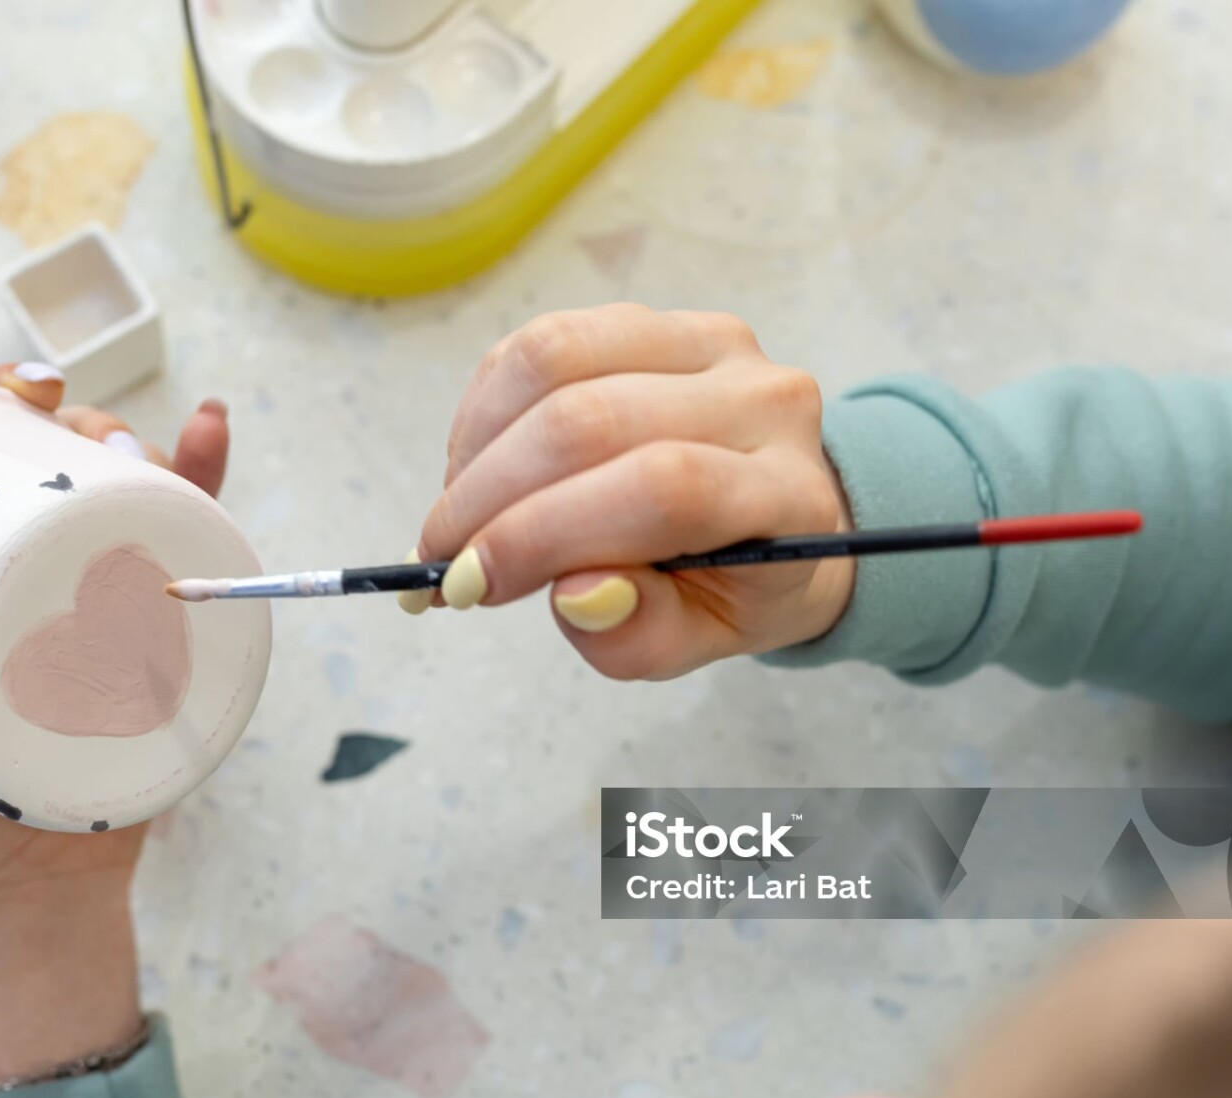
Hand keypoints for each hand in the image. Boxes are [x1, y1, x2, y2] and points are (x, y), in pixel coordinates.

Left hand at [0, 365, 229, 1080]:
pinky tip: (208, 423)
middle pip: (56, 456)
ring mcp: (98, 591)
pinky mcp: (162, 626)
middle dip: (70, 415)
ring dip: (134, 439)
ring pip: (125, 486)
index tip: (9, 394)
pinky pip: (192, 538)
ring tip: (132, 452)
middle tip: (74, 429)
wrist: (22, 882)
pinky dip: (205, 471)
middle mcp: (26, 566)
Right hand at [412, 304, 853, 680]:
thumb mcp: (693, 643)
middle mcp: (763, 401)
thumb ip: (639, 634)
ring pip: (557, 362)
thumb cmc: (728, 587)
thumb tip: (577, 594)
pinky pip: (543, 341)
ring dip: (478, 445)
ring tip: (458, 511)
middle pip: (594, 421)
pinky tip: (476, 465)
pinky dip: (485, 408)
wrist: (771, 516)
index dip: (546, 533)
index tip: (470, 584)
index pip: (663, 490)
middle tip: (442, 558)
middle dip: (490, 497)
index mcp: (789, 495)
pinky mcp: (656, 319)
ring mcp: (711, 345)